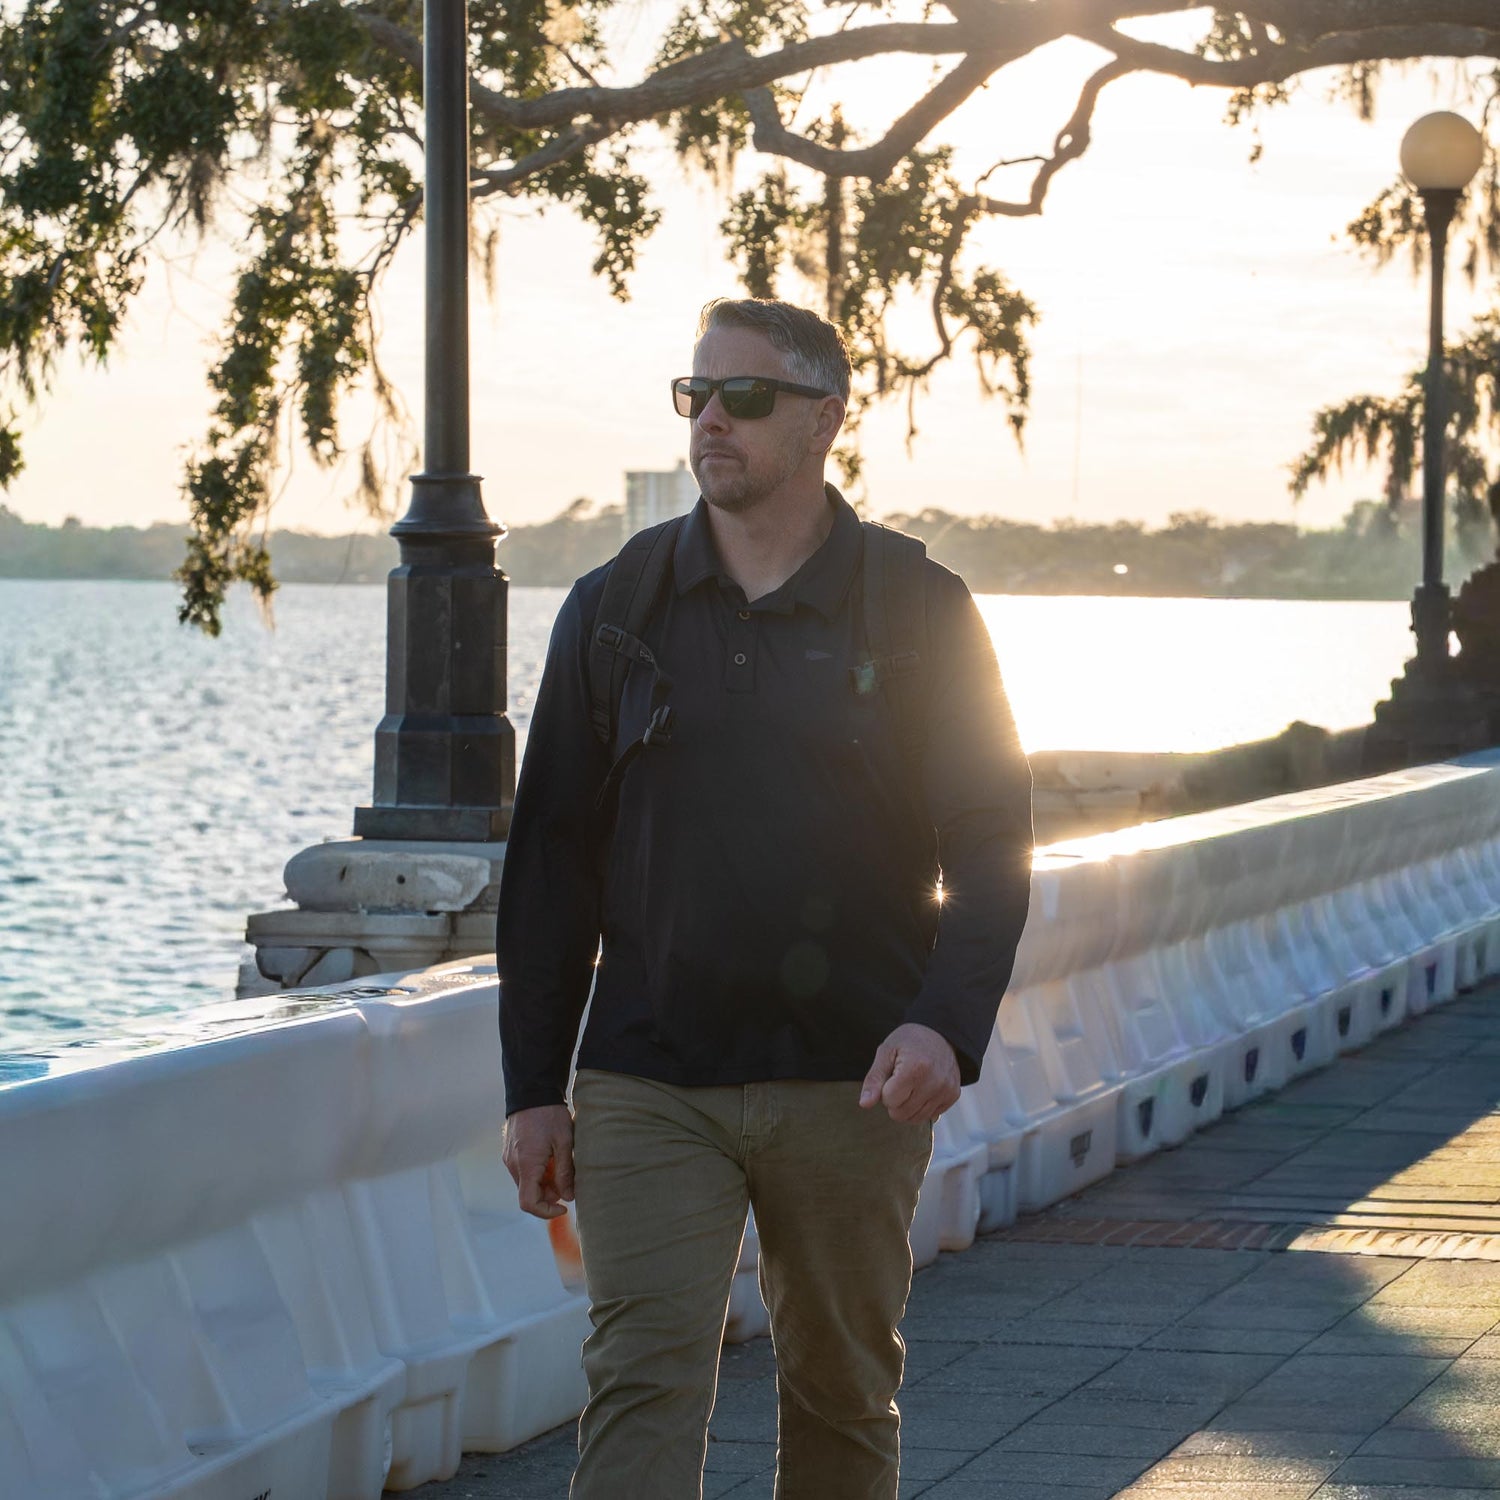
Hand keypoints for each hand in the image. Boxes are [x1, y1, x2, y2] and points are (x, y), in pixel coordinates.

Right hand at [503, 1104, 574, 1218]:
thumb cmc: (550, 1115)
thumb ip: (565, 1172)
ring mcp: (509, 1157)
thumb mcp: (564, 1143)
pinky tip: (552, 1156)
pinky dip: (538, 1171)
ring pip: (527, 1182)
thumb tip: (568, 1196)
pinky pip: (524, 1170)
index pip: (529, 1203)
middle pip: (529, 1193)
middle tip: (569, 1179)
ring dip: (545, 1181)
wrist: (532, 1090)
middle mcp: (513, 1165)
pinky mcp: (510, 1151)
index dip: (547, 1211)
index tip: (564, 1206)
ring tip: (561, 1162)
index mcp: (526, 1165)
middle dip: (550, 1193)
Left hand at [859, 1023, 960, 1122]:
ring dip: (907, 1106)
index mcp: (915, 1068)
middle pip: (900, 1113)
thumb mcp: (886, 1052)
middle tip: (900, 1081)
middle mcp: (934, 1082)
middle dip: (894, 1101)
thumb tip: (864, 1104)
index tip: (891, 1075)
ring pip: (915, 1118)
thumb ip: (874, 1079)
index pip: (889, 1100)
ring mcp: (946, 1090)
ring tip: (911, 1085)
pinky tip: (923, 1088)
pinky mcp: (953, 1096)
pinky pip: (930, 1116)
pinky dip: (922, 1106)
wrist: (940, 1032)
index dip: (884, 1090)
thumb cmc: (908, 1041)